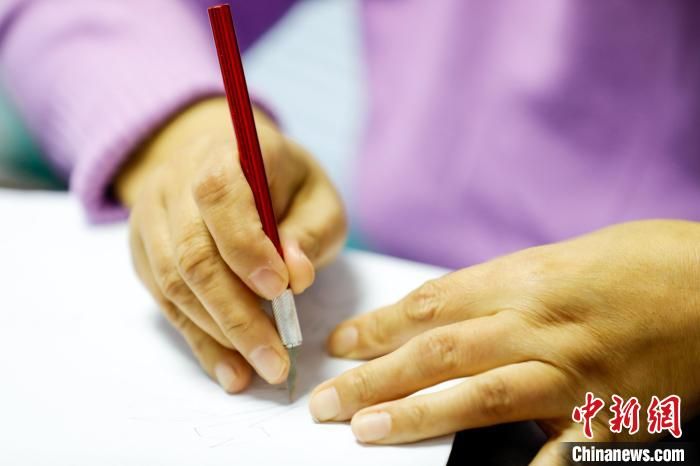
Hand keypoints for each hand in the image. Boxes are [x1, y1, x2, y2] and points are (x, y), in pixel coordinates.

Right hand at [117, 97, 345, 391]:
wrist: (222, 164)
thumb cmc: (282, 183)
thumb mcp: (316, 195)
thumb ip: (311, 230)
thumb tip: (296, 276)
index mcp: (222, 153)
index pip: (219, 195)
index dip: (246, 245)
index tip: (280, 289)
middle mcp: (174, 182)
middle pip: (192, 253)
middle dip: (237, 313)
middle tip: (276, 357)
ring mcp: (151, 219)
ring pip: (174, 285)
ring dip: (220, 334)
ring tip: (261, 367)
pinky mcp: (144, 253)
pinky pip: (166, 304)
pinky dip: (202, 341)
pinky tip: (231, 370)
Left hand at [310, 221, 699, 463]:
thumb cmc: (636, 263)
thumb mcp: (557, 260)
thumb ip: (500, 290)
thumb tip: (442, 317)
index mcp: (522, 279)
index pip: (430, 305)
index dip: (377, 327)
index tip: (339, 346)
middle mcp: (537, 323)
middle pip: (437, 351)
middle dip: (374, 376)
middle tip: (327, 400)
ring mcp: (572, 371)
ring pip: (477, 393)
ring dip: (415, 413)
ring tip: (365, 429)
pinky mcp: (610, 414)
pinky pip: (557, 450)